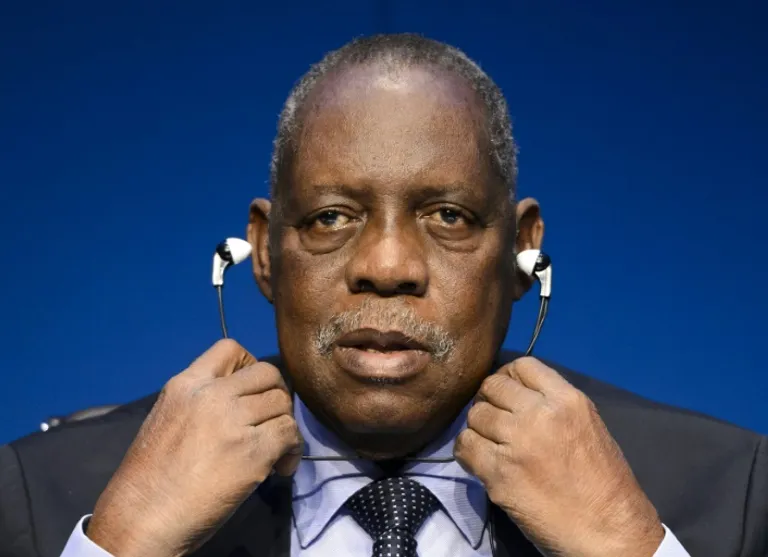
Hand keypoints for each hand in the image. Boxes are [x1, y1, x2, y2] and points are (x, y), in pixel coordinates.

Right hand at [87, 339, 302, 556]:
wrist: (141, 518)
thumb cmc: (148, 478)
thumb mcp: (166, 418)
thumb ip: (200, 402)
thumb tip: (240, 402)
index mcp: (186, 384)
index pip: (231, 348)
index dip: (251, 366)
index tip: (252, 392)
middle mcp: (211, 395)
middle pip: (268, 373)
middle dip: (277, 394)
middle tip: (272, 420)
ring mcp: (233, 421)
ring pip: (282, 403)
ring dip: (286, 426)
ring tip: (277, 450)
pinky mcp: (251, 451)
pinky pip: (290, 434)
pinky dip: (293, 450)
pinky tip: (281, 468)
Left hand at [454, 357, 663, 556]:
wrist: (609, 530)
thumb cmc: (604, 481)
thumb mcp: (588, 424)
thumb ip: (553, 404)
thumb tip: (517, 396)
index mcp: (567, 399)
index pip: (521, 366)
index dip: (508, 377)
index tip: (506, 394)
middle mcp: (539, 414)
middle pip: (492, 386)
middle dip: (489, 400)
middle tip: (494, 420)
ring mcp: (516, 443)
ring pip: (475, 415)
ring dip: (478, 427)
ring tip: (489, 443)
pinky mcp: (499, 473)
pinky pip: (465, 446)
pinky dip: (466, 450)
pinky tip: (478, 459)